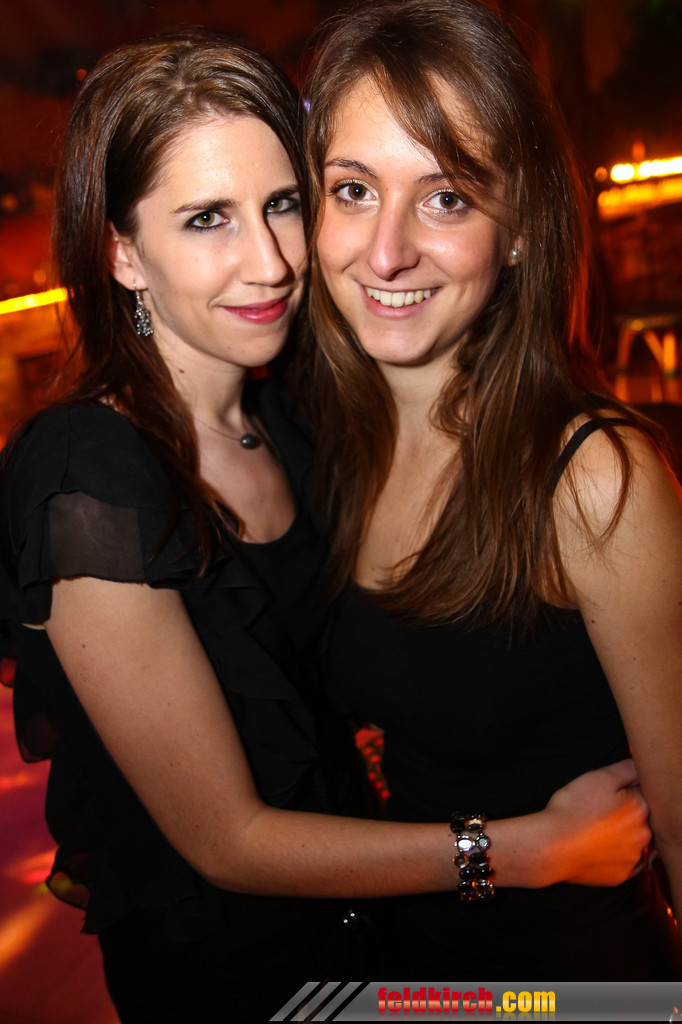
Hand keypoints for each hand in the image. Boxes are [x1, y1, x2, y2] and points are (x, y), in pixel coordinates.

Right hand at [543, 759, 650, 885]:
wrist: (551, 846)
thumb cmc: (573, 808)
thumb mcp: (600, 777)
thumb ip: (627, 768)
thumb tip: (641, 766)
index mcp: (641, 808)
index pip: (640, 793)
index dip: (620, 791)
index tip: (603, 795)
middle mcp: (644, 835)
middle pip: (638, 818)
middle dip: (622, 813)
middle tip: (595, 811)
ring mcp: (633, 858)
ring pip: (631, 841)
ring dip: (619, 835)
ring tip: (592, 830)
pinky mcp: (621, 876)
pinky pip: (622, 862)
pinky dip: (613, 856)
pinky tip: (595, 848)